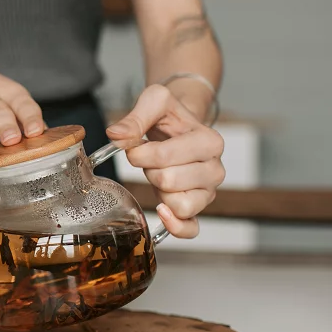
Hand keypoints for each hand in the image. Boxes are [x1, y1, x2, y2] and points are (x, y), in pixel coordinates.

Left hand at [106, 84, 224, 237]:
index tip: (136, 145)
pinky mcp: (199, 209)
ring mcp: (209, 192)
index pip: (165, 157)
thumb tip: (116, 135)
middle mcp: (215, 169)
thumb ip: (135, 118)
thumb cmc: (170, 117)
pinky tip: (161, 210)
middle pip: (169, 181)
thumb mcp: (154, 102)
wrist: (179, 127)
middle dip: (149, 170)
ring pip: (179, 205)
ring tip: (160, 174)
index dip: (140, 152)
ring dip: (159, 190)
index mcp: (210, 142)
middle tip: (152, 159)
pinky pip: (190, 229)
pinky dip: (174, 225)